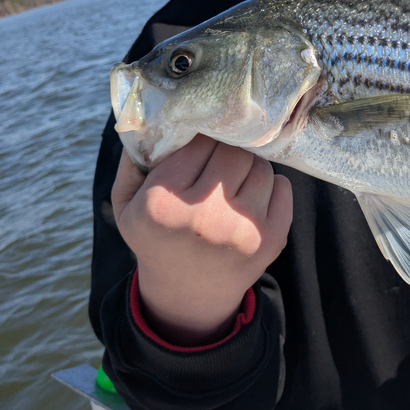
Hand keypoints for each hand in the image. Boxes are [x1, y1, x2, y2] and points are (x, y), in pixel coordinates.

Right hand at [111, 135, 292, 344]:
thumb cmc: (156, 238)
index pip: (199, 142)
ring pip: (261, 167)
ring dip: (250, 168)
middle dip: (228, 151)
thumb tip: (153, 115)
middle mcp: (204, 217)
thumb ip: (132, 161)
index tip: (200, 148)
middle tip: (221, 160)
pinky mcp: (272, 240)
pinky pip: (284, 187)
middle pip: (234, 151)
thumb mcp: (126, 205)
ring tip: (234, 182)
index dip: (202, 139)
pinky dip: (272, 186)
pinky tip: (252, 198)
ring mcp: (242, 230)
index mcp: (163, 204)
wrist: (188, 294)